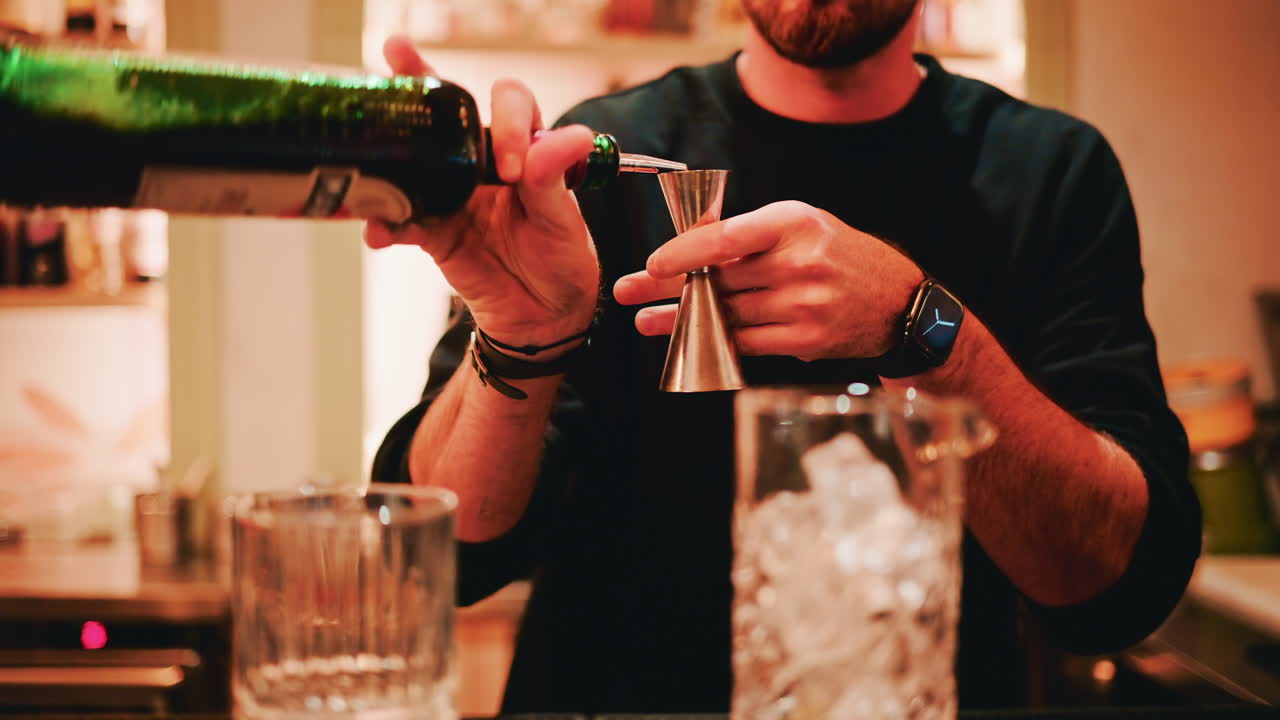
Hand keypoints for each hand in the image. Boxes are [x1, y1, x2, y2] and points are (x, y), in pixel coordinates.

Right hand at [364, 36, 599, 350]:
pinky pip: (399, 220)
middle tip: (397, 54)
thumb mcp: (565, 221)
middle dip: (419, 78)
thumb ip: (554, 179)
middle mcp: (482, 162)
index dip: (508, 123)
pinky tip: (380, 232)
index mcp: (523, 148)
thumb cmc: (562, 260)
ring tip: (366, 144)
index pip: (510, 103)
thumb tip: (573, 137)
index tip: (512, 168)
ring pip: (414, 158)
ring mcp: (452, 194)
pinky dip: (384, 225)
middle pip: (447, 110)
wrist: (542, 318)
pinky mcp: (431, 231)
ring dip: (388, 150)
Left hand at [613, 201, 924, 361]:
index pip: (727, 238)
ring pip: (725, 314)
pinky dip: (714, 340)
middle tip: (627, 292)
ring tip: (646, 321)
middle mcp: (800, 262)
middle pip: (718, 280)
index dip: (684, 253)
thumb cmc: (839, 256)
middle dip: (667, 288)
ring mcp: (803, 305)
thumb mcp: (802, 226)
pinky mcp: (805, 340)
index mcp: (795, 222)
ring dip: (681, 320)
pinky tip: (687, 339)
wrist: (897, 301)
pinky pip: (745, 342)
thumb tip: (686, 250)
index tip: (652, 264)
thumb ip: (749, 235)